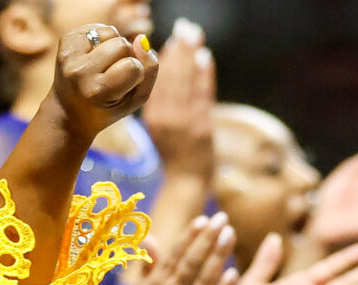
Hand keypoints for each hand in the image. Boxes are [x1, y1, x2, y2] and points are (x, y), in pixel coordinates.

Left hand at [50, 23, 158, 140]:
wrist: (68, 112)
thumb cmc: (107, 108)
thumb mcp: (134, 100)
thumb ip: (149, 71)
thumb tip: (140, 39)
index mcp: (95, 91)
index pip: (133, 66)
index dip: (135, 74)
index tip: (122, 87)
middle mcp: (78, 72)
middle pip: (123, 44)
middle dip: (125, 57)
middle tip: (111, 76)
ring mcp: (68, 55)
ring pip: (111, 32)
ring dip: (114, 45)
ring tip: (103, 65)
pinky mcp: (65, 42)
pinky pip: (98, 27)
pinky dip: (102, 39)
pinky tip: (94, 56)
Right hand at [133, 212, 238, 284]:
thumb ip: (149, 264)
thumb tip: (149, 237)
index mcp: (159, 283)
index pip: (176, 254)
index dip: (189, 236)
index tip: (202, 219)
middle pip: (192, 262)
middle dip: (207, 239)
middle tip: (222, 218)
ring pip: (205, 278)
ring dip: (218, 256)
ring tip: (230, 234)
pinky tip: (234, 272)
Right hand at [138, 19, 212, 178]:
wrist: (186, 183)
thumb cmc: (174, 156)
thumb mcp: (161, 129)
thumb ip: (162, 105)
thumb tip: (167, 75)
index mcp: (152, 118)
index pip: (156, 82)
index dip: (164, 58)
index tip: (170, 40)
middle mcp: (165, 117)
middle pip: (171, 76)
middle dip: (179, 50)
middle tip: (185, 28)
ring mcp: (183, 121)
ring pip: (186, 81)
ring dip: (191, 55)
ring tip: (194, 35)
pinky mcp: (201, 126)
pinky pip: (203, 93)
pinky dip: (204, 73)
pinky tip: (205, 57)